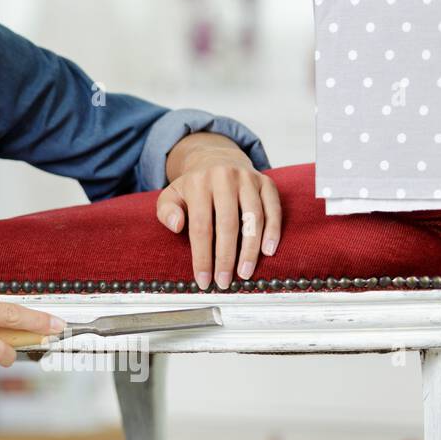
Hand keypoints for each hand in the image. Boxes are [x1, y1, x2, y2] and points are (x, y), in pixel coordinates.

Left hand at [156, 135, 281, 289]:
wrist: (216, 158)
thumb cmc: (193, 186)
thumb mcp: (171, 195)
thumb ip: (166, 210)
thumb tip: (176, 225)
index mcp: (198, 183)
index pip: (201, 226)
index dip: (202, 256)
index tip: (203, 279)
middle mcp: (224, 178)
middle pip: (228, 224)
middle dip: (226, 257)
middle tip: (224, 281)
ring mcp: (247, 179)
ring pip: (253, 218)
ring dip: (250, 249)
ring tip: (245, 273)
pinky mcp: (266, 182)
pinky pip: (273, 208)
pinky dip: (273, 231)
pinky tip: (268, 251)